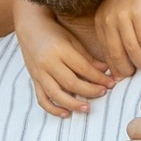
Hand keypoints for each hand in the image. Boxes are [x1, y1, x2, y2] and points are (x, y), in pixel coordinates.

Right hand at [12, 1, 115, 120]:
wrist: (29, 27)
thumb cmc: (54, 32)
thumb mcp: (73, 41)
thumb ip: (87, 58)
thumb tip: (106, 71)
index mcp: (61, 50)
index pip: (83, 68)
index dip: (98, 78)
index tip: (111, 83)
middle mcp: (48, 63)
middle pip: (71, 83)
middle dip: (89, 91)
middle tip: (103, 93)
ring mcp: (39, 73)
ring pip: (56, 94)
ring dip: (73, 104)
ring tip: (87, 109)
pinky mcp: (34, 80)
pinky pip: (42, 99)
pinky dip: (53, 109)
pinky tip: (66, 113)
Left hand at [76, 0, 140, 87]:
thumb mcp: (115, 12)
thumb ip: (113, 32)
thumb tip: (118, 59)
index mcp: (100, 21)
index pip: (105, 51)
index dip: (114, 66)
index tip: (122, 76)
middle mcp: (108, 19)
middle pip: (116, 52)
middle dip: (125, 67)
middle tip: (134, 75)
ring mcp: (122, 15)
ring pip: (130, 48)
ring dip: (139, 60)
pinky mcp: (137, 12)